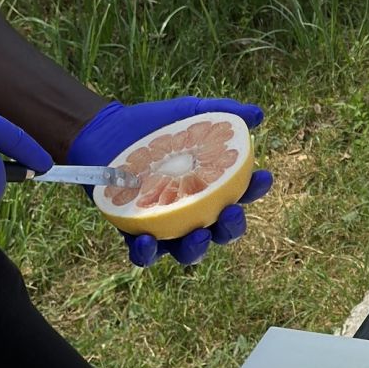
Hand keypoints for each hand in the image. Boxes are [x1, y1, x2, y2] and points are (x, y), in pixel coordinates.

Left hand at [70, 96, 271, 270]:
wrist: (106, 131)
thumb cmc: (154, 125)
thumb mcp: (189, 113)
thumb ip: (222, 113)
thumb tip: (258, 115)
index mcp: (211, 186)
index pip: (241, 193)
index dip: (255, 189)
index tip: (262, 176)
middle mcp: (192, 211)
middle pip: (221, 230)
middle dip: (231, 228)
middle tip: (230, 213)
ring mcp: (165, 225)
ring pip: (189, 250)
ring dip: (197, 248)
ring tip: (197, 235)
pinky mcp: (135, 233)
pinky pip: (145, 254)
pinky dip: (148, 253)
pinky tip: (147, 240)